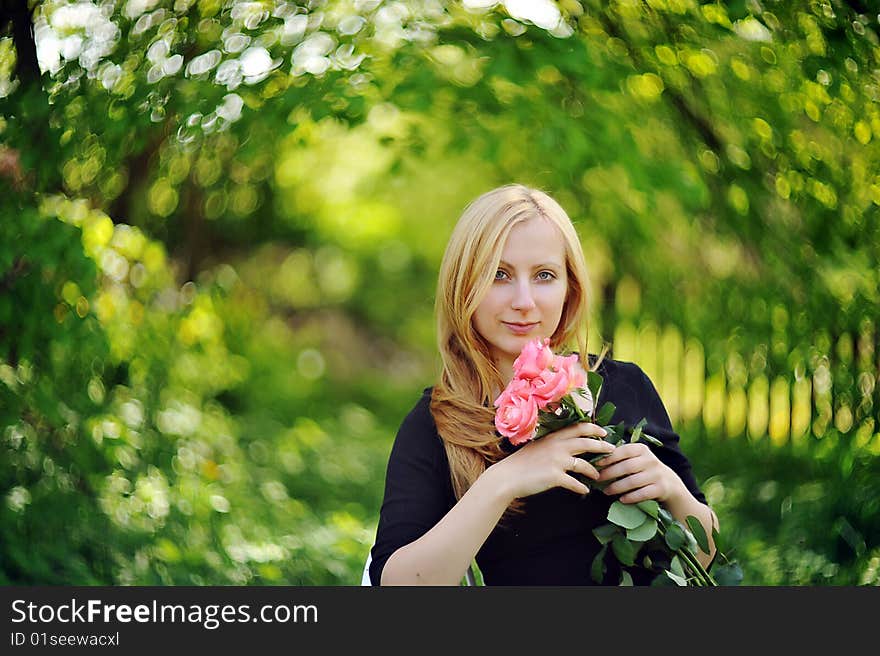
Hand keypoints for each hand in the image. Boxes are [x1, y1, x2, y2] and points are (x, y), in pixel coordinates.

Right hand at [486, 422, 614, 500]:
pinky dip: (582, 488)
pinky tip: (584, 490)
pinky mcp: (555, 477)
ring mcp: (556, 462)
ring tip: (598, 476)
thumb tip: (568, 447)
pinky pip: (575, 483)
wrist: (507, 476)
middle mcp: (557, 446)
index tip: (603, 433)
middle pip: (586, 443)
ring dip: (594, 471)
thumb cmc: (521, 463)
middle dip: (602, 447)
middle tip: (612, 451)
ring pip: (584, 464)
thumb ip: (553, 445)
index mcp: (553, 437)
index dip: (593, 429)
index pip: (578, 428)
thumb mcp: (537, 446)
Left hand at [593, 442, 687, 503]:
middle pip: (626, 467)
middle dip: (610, 473)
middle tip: (598, 479)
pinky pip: (643, 493)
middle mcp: (651, 460)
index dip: (609, 457)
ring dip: (617, 487)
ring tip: (606, 491)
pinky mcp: (661, 488)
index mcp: (642, 449)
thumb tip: (595, 460)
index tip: (596, 464)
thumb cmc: (644, 469)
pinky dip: (631, 497)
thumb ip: (620, 457)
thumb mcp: (636, 458)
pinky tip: (622, 500)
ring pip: (633, 481)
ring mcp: (657, 474)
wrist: (669, 483)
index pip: (623, 451)